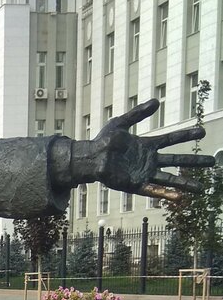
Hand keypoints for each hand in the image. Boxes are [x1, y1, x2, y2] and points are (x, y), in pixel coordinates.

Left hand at [71, 100, 214, 200]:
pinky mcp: (135, 184)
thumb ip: (138, 113)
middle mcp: (148, 160)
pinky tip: (180, 197)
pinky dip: (166, 194)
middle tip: (212, 162)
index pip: (171, 139)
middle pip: (176, 160)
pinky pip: (153, 190)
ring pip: (169, 179)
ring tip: (201, 188)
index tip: (202, 132)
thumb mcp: (121, 123)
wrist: (90, 157)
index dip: (186, 135)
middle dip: (193, 161)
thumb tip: (157, 101)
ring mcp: (143, 173)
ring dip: (184, 183)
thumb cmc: (103, 141)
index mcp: (147, 145)